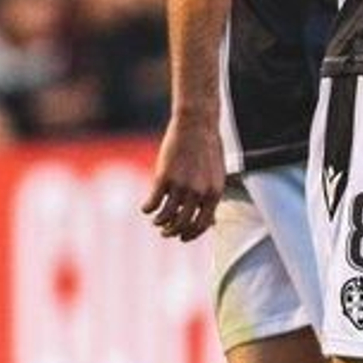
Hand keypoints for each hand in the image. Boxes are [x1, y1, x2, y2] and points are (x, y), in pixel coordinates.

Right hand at [141, 116, 224, 241]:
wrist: (197, 125)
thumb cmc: (207, 150)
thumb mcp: (216, 176)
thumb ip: (211, 198)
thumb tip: (211, 222)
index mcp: (214, 193)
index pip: (202, 225)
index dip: (190, 235)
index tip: (182, 237)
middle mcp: (199, 193)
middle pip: (183, 224)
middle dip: (173, 232)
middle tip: (165, 232)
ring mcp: (181, 186)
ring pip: (166, 217)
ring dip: (159, 222)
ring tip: (156, 221)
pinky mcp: (164, 178)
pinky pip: (153, 203)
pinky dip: (148, 209)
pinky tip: (146, 208)